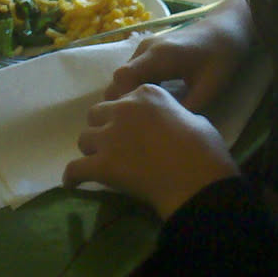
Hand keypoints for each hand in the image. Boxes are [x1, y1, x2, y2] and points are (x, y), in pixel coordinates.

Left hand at [64, 83, 239, 218]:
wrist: (198, 178)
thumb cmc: (204, 148)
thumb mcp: (193, 118)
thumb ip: (172, 114)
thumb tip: (168, 124)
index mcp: (147, 93)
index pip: (123, 98)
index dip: (125, 115)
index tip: (131, 128)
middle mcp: (123, 108)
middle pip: (97, 114)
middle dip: (103, 127)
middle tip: (114, 144)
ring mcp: (110, 136)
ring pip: (84, 138)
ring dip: (91, 149)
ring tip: (98, 163)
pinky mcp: (103, 164)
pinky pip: (75, 169)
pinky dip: (72, 177)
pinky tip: (73, 183)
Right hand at [104, 5, 251, 114]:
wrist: (226, 29)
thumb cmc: (220, 57)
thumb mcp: (208, 88)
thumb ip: (186, 109)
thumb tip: (167, 132)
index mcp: (158, 56)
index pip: (123, 78)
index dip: (122, 102)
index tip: (133, 123)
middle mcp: (146, 49)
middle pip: (119, 79)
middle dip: (122, 103)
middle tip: (136, 127)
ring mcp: (145, 48)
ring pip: (124, 76)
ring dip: (128, 96)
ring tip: (142, 119)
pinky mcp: (149, 52)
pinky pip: (133, 72)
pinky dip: (135, 88)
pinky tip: (149, 105)